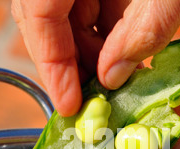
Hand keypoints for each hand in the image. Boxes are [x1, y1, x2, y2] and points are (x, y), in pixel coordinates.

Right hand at [12, 0, 179, 115]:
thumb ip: (142, 32)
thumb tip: (111, 78)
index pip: (36, 15)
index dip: (51, 65)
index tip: (69, 105)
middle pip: (46, 17)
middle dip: (74, 61)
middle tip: (99, 97)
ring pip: (68, 12)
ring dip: (93, 49)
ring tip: (120, 78)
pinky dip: (108, 27)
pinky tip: (128, 50)